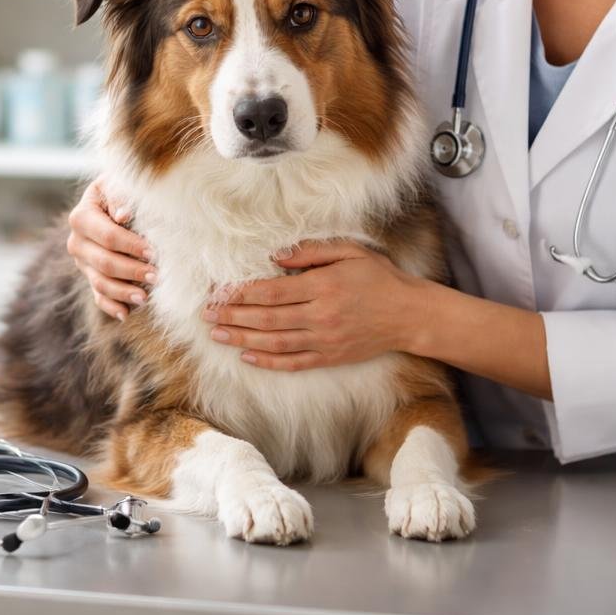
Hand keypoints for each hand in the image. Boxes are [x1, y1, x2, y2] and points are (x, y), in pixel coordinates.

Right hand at [66, 174, 156, 320]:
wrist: (115, 199)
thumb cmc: (123, 189)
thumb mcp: (120, 182)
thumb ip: (121, 195)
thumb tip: (122, 215)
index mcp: (81, 216)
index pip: (107, 236)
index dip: (130, 246)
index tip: (153, 252)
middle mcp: (77, 242)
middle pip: (104, 262)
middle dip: (131, 271)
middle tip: (157, 276)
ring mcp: (82, 262)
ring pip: (100, 283)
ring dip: (123, 292)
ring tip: (146, 298)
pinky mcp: (90, 276)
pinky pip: (98, 297)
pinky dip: (112, 306)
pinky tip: (127, 313)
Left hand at [202, 239, 429, 370]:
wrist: (409, 314)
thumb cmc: (379, 278)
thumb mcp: (350, 252)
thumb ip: (311, 252)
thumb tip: (275, 257)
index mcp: (322, 287)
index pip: (271, 292)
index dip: (241, 293)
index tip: (219, 291)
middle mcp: (320, 316)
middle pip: (266, 319)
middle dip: (232, 316)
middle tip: (206, 314)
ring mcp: (324, 340)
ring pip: (274, 343)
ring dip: (242, 339)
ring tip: (217, 334)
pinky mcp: (330, 357)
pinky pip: (292, 362)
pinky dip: (268, 361)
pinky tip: (247, 356)